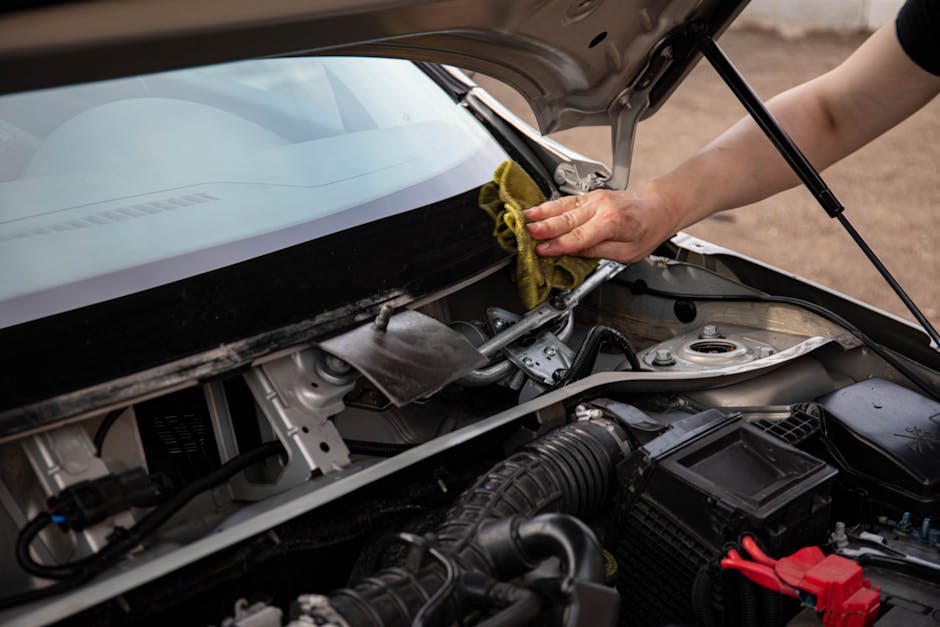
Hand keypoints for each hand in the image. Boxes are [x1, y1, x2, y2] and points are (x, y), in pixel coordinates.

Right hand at [522, 185, 682, 262]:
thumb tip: (572, 252)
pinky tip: (536, 210)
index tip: (541, 250)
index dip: (558, 245)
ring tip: (523, 217)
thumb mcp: (627, 253)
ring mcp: (595, 198)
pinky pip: (566, 201)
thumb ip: (598, 252)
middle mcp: (602, 206)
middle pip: (567, 219)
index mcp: (613, 222)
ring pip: (563, 206)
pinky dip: (549, 206)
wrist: (658, 207)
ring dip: (541, 212)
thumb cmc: (647, 230)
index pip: (579, 237)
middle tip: (526, 232)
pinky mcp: (590, 195)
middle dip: (544, 226)